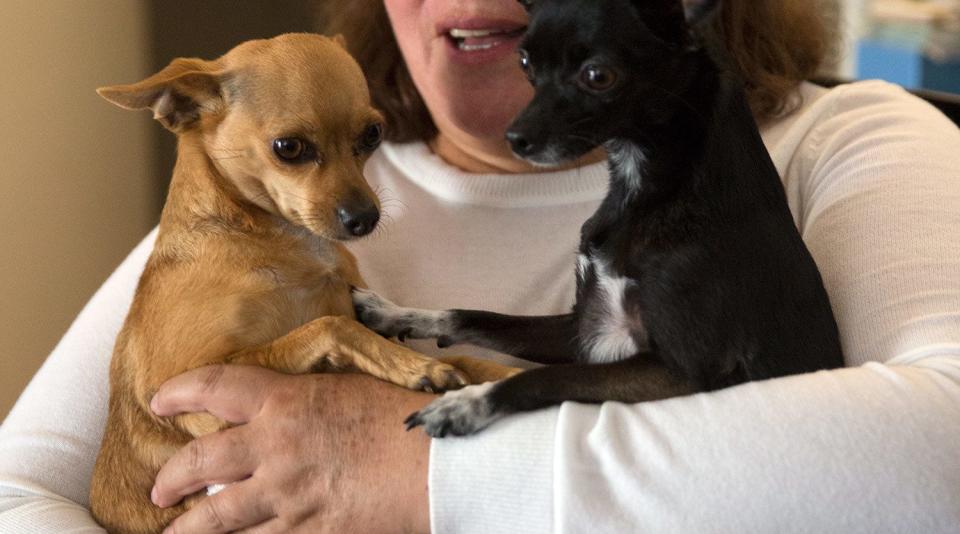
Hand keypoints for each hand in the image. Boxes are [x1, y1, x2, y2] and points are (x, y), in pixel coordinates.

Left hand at [149, 365, 434, 532]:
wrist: (434, 467)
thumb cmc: (398, 420)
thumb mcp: (344, 387)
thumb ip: (301, 394)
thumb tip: (276, 399)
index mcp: (285, 401)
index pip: (214, 387)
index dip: (179, 391)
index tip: (158, 400)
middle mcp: (274, 448)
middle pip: (199, 460)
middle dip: (171, 477)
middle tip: (159, 489)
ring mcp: (285, 496)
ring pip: (216, 517)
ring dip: (189, 527)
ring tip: (174, 532)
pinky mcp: (305, 532)